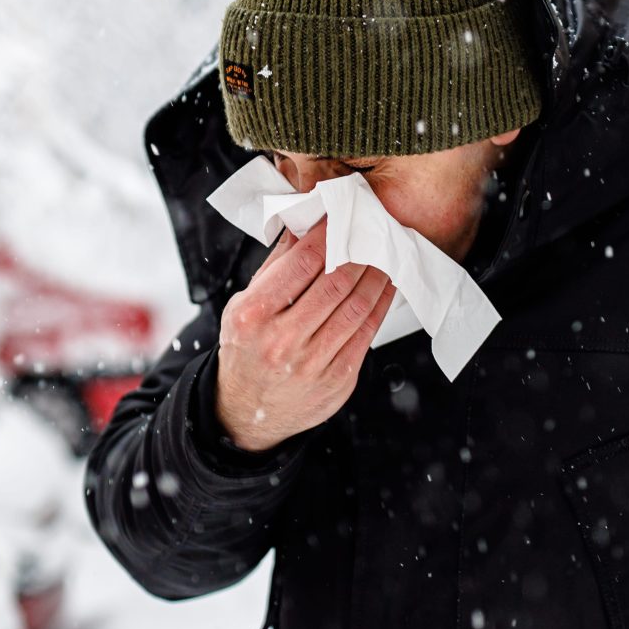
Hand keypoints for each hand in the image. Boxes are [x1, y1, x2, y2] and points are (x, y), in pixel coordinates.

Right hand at [214, 227, 396, 453]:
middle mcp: (282, 341)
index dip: (328, 235)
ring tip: (384, 254)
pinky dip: (381, 305)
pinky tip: (385, 287)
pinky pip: (367, 333)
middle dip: (359, 251)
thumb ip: (275, 268)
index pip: (303, 263)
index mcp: (254, 315)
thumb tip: (304, 227)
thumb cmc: (247, 351)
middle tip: (372, 230)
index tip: (342, 217)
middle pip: (335, 283)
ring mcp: (313, 364)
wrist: (247, 412)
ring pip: (356, 307)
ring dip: (376, 275)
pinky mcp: (338, 380)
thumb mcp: (243, 305)